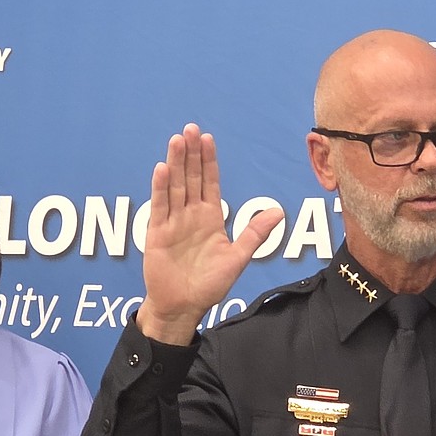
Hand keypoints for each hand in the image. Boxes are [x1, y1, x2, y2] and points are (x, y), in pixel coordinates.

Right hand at [139, 123, 284, 344]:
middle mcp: (190, 215)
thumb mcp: (238, 258)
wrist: (184, 306)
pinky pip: (160, 207)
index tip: (208, 139)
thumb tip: (279, 211)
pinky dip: (160, 188)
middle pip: (190, 178)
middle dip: (191, 154)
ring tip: (177, 140)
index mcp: (210, 218)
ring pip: (175, 187)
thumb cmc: (210, 285)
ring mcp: (173, 222)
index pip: (209, 183)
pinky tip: (162, 169)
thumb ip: (255, 234)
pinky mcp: (157, 234)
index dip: (208, 161)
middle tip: (191, 129)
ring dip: (175, 164)